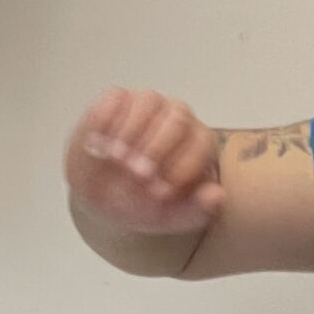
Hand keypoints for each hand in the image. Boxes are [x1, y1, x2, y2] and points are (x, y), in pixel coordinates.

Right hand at [63, 88, 224, 237]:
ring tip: (116, 158)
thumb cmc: (146, 203)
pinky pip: (116, 97)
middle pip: (177, 118)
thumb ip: (198, 209)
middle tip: (137, 174)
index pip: (200, 144)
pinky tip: (97, 145)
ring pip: (148, 101)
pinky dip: (106, 119)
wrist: (105, 198)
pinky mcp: (117, 100)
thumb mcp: (172, 216)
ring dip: (131, 130)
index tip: (160, 194)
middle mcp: (176, 117)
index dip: (181, 167)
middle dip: (157, 147)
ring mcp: (147, 105)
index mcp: (198, 143)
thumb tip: (217, 195)